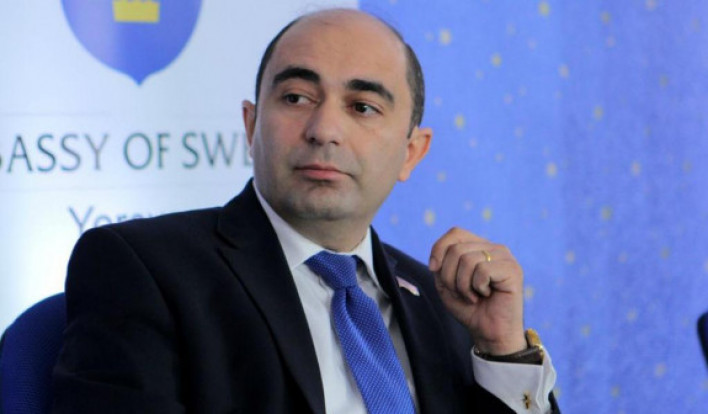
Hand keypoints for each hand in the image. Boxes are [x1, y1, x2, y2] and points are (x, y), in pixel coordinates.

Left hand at [429, 227, 526, 354]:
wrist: (488, 333)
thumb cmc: (468, 308)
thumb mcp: (445, 283)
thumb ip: (441, 263)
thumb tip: (438, 257)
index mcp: (479, 246)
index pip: (455, 233)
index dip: (439, 249)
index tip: (434, 270)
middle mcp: (493, 248)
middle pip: (456, 249)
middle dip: (449, 275)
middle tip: (462, 292)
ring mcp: (505, 257)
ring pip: (467, 260)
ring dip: (463, 285)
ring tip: (473, 295)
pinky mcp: (513, 270)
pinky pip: (482, 270)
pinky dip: (477, 287)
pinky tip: (486, 295)